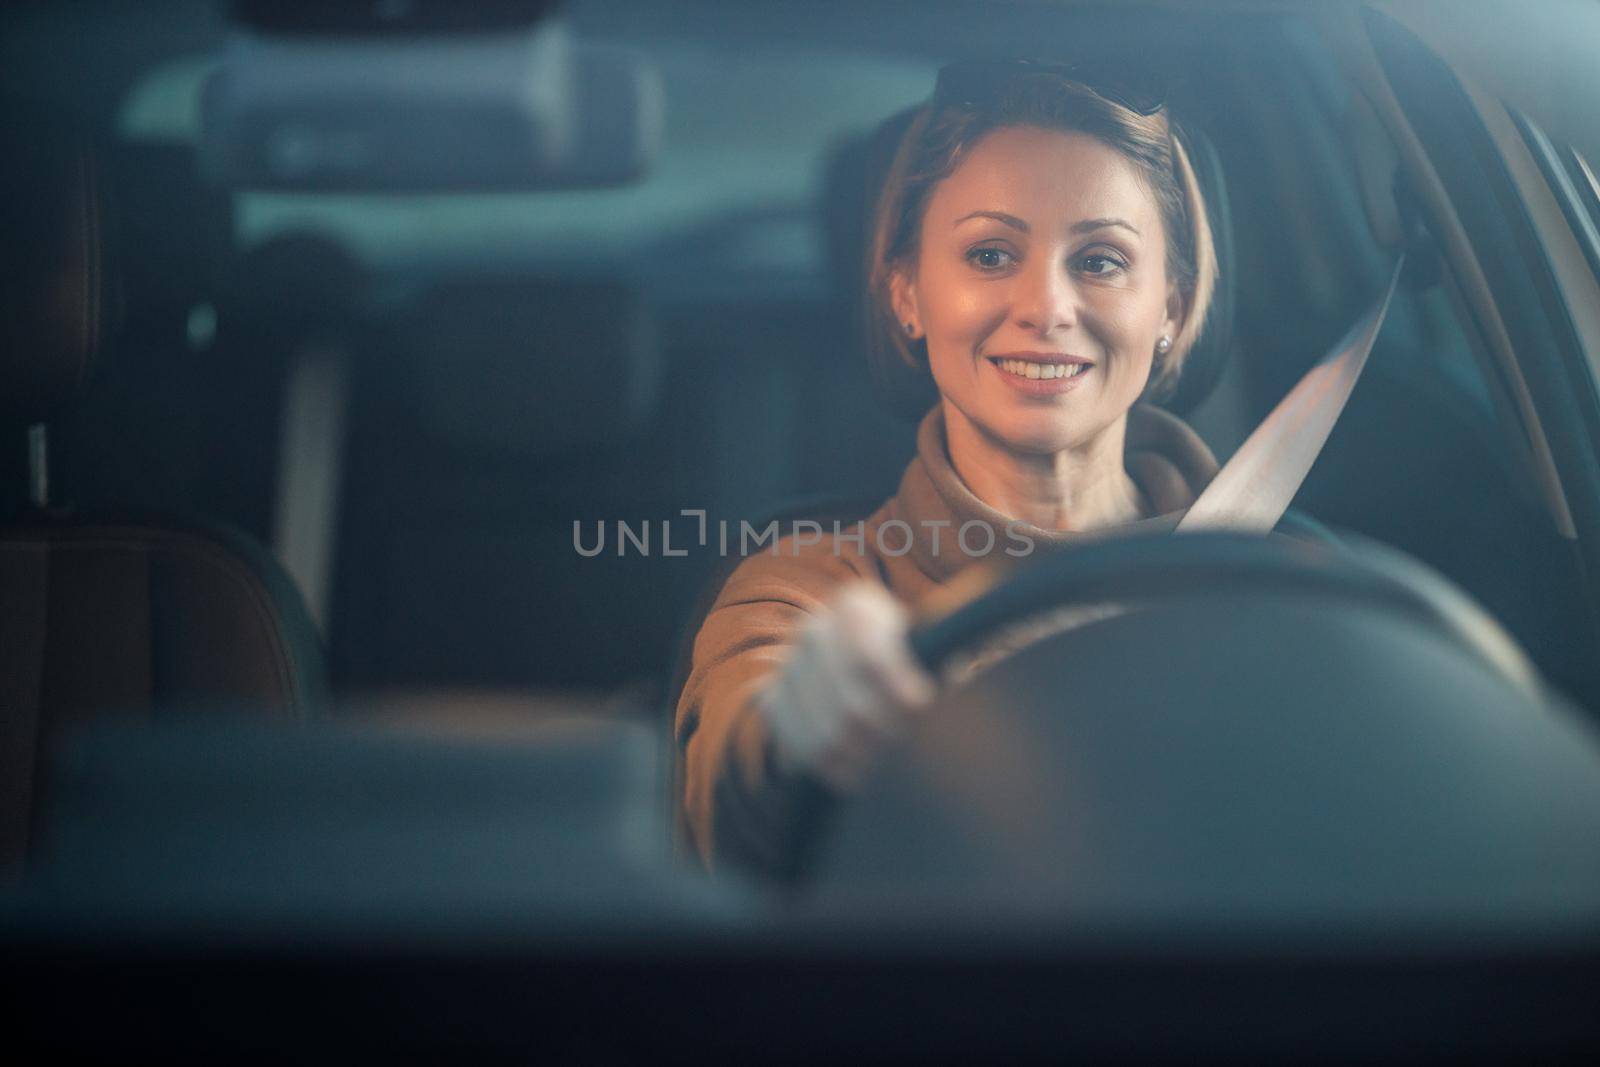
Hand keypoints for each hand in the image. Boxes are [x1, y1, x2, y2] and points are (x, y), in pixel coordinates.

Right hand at [757, 581, 936, 792]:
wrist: (855, 678)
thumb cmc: (911, 662)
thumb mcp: (932, 644)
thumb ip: (952, 637)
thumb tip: (984, 613)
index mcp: (855, 606)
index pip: (870, 657)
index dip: (898, 690)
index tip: (923, 706)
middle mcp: (813, 630)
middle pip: (851, 705)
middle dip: (887, 734)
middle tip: (908, 743)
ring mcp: (787, 667)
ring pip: (826, 735)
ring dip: (864, 758)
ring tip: (888, 760)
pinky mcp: (772, 701)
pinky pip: (801, 749)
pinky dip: (835, 768)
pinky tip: (860, 770)